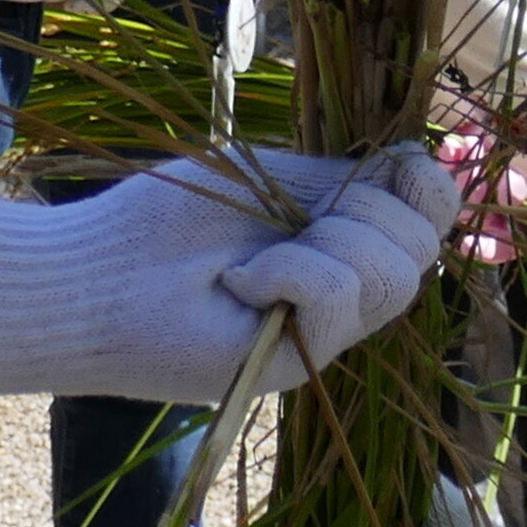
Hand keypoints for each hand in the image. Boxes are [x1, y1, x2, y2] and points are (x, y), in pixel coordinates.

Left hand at [0, 142, 464, 404]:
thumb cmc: (164, 220)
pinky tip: (239, 283)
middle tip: (296, 218)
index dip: (428, 185)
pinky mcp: (303, 362)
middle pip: (423, 245)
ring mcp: (330, 332)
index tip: (391, 165)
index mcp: (344, 241)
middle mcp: (349, 292)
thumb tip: (417, 163)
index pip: (433, 216)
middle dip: (367, 211)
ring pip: (393, 274)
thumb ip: (340, 178)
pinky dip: (288, 272)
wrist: (93, 277)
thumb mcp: (268, 178)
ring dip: (326, 242)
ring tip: (259, 255)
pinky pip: (338, 295)